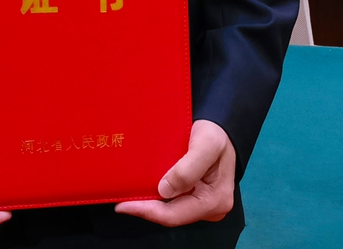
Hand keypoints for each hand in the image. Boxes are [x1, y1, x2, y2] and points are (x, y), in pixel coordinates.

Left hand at [114, 119, 235, 226]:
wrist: (220, 127)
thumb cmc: (216, 134)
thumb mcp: (206, 145)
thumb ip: (188, 169)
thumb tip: (164, 191)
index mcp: (215, 201)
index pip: (175, 215)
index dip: (147, 211)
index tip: (122, 205)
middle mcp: (209, 208)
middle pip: (171, 214)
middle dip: (147, 207)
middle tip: (122, 197)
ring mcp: (202, 203)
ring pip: (170, 208)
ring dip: (150, 200)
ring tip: (129, 192)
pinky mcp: (195, 196)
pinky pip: (173, 199)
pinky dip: (157, 194)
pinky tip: (143, 186)